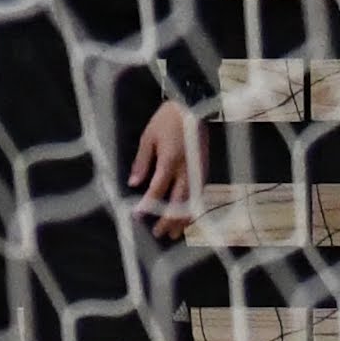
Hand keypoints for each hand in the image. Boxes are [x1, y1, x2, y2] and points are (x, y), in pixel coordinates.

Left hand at [130, 101, 202, 241]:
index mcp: (171, 160)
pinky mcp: (205, 168)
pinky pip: (200, 194)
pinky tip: (187, 217)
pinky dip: (194, 208)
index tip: (137, 217)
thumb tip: (134, 183)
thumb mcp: (148, 138)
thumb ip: (142, 162)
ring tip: (174, 234)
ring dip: (183, 219)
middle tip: (158, 234)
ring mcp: (199, 170)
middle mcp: (188, 168)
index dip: (148, 204)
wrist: (194, 106)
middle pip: (179, 200)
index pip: (158, 188)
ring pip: (193, 201)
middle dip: (168, 219)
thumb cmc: (167, 120)